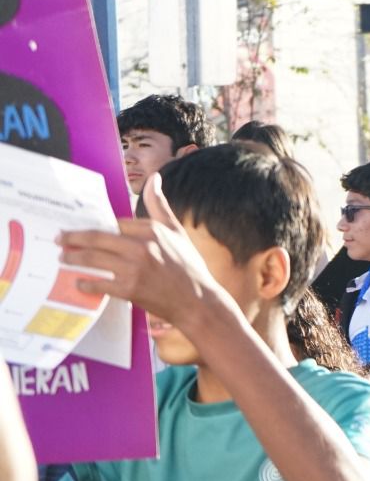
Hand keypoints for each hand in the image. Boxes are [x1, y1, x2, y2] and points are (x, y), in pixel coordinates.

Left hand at [59, 173, 218, 324]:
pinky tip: (80, 282)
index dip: (97, 227)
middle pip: (96, 238)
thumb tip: (155, 178)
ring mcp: (134, 268)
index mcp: (152, 230)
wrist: (198, 301)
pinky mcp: (130, 289)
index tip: (83, 230)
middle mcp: (142, 247)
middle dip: (73, 238)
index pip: (115, 223)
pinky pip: (99, 283)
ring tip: (63, 258)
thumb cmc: (188, 266)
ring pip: (93, 259)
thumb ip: (160, 205)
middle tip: (60, 238)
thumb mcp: (177, 231)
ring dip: (73, 258)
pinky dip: (86, 283)